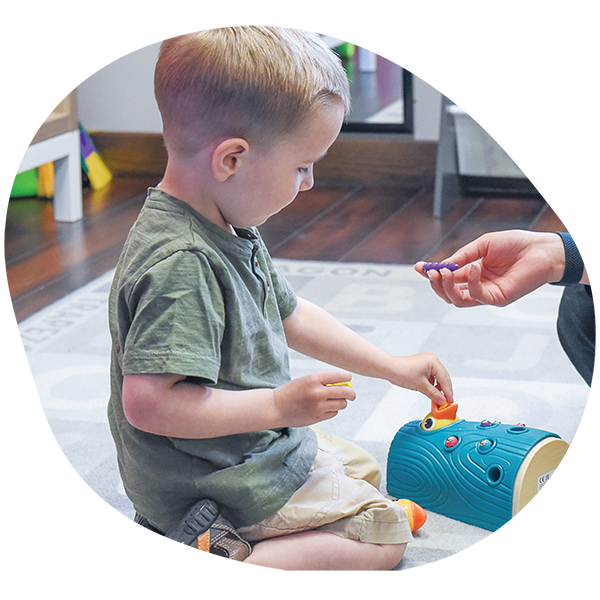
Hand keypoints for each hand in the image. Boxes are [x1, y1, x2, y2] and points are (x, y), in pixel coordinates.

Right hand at [272, 371, 355, 426]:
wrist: (275, 407)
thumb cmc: (291, 392)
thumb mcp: (305, 380)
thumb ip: (323, 381)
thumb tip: (345, 385)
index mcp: (314, 379)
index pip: (339, 376)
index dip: (347, 377)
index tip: (348, 378)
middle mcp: (317, 392)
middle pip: (345, 392)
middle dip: (351, 393)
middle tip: (352, 394)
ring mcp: (318, 406)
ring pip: (342, 404)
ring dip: (342, 402)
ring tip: (336, 401)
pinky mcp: (317, 418)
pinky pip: (334, 413)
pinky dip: (333, 410)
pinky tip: (325, 408)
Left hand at [388, 353, 452, 405]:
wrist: (390, 369)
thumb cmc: (402, 372)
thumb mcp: (421, 386)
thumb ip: (434, 394)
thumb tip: (442, 400)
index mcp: (433, 362)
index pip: (445, 379)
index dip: (448, 391)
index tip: (449, 401)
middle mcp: (431, 359)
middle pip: (443, 377)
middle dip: (444, 389)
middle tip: (446, 401)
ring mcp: (427, 361)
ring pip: (438, 376)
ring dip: (438, 387)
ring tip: (438, 397)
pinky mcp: (422, 364)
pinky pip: (432, 375)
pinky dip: (432, 383)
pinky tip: (432, 390)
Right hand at [414, 230, 565, 307]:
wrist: (542, 249)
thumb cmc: (516, 245)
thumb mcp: (482, 245)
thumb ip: (462, 256)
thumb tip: (441, 265)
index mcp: (472, 273)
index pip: (446, 279)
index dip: (431, 274)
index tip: (418, 267)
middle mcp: (477, 286)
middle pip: (448, 294)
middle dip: (436, 284)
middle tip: (432, 272)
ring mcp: (487, 295)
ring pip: (457, 300)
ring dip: (448, 287)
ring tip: (446, 271)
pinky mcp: (498, 299)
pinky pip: (476, 296)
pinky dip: (470, 282)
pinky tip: (473, 267)